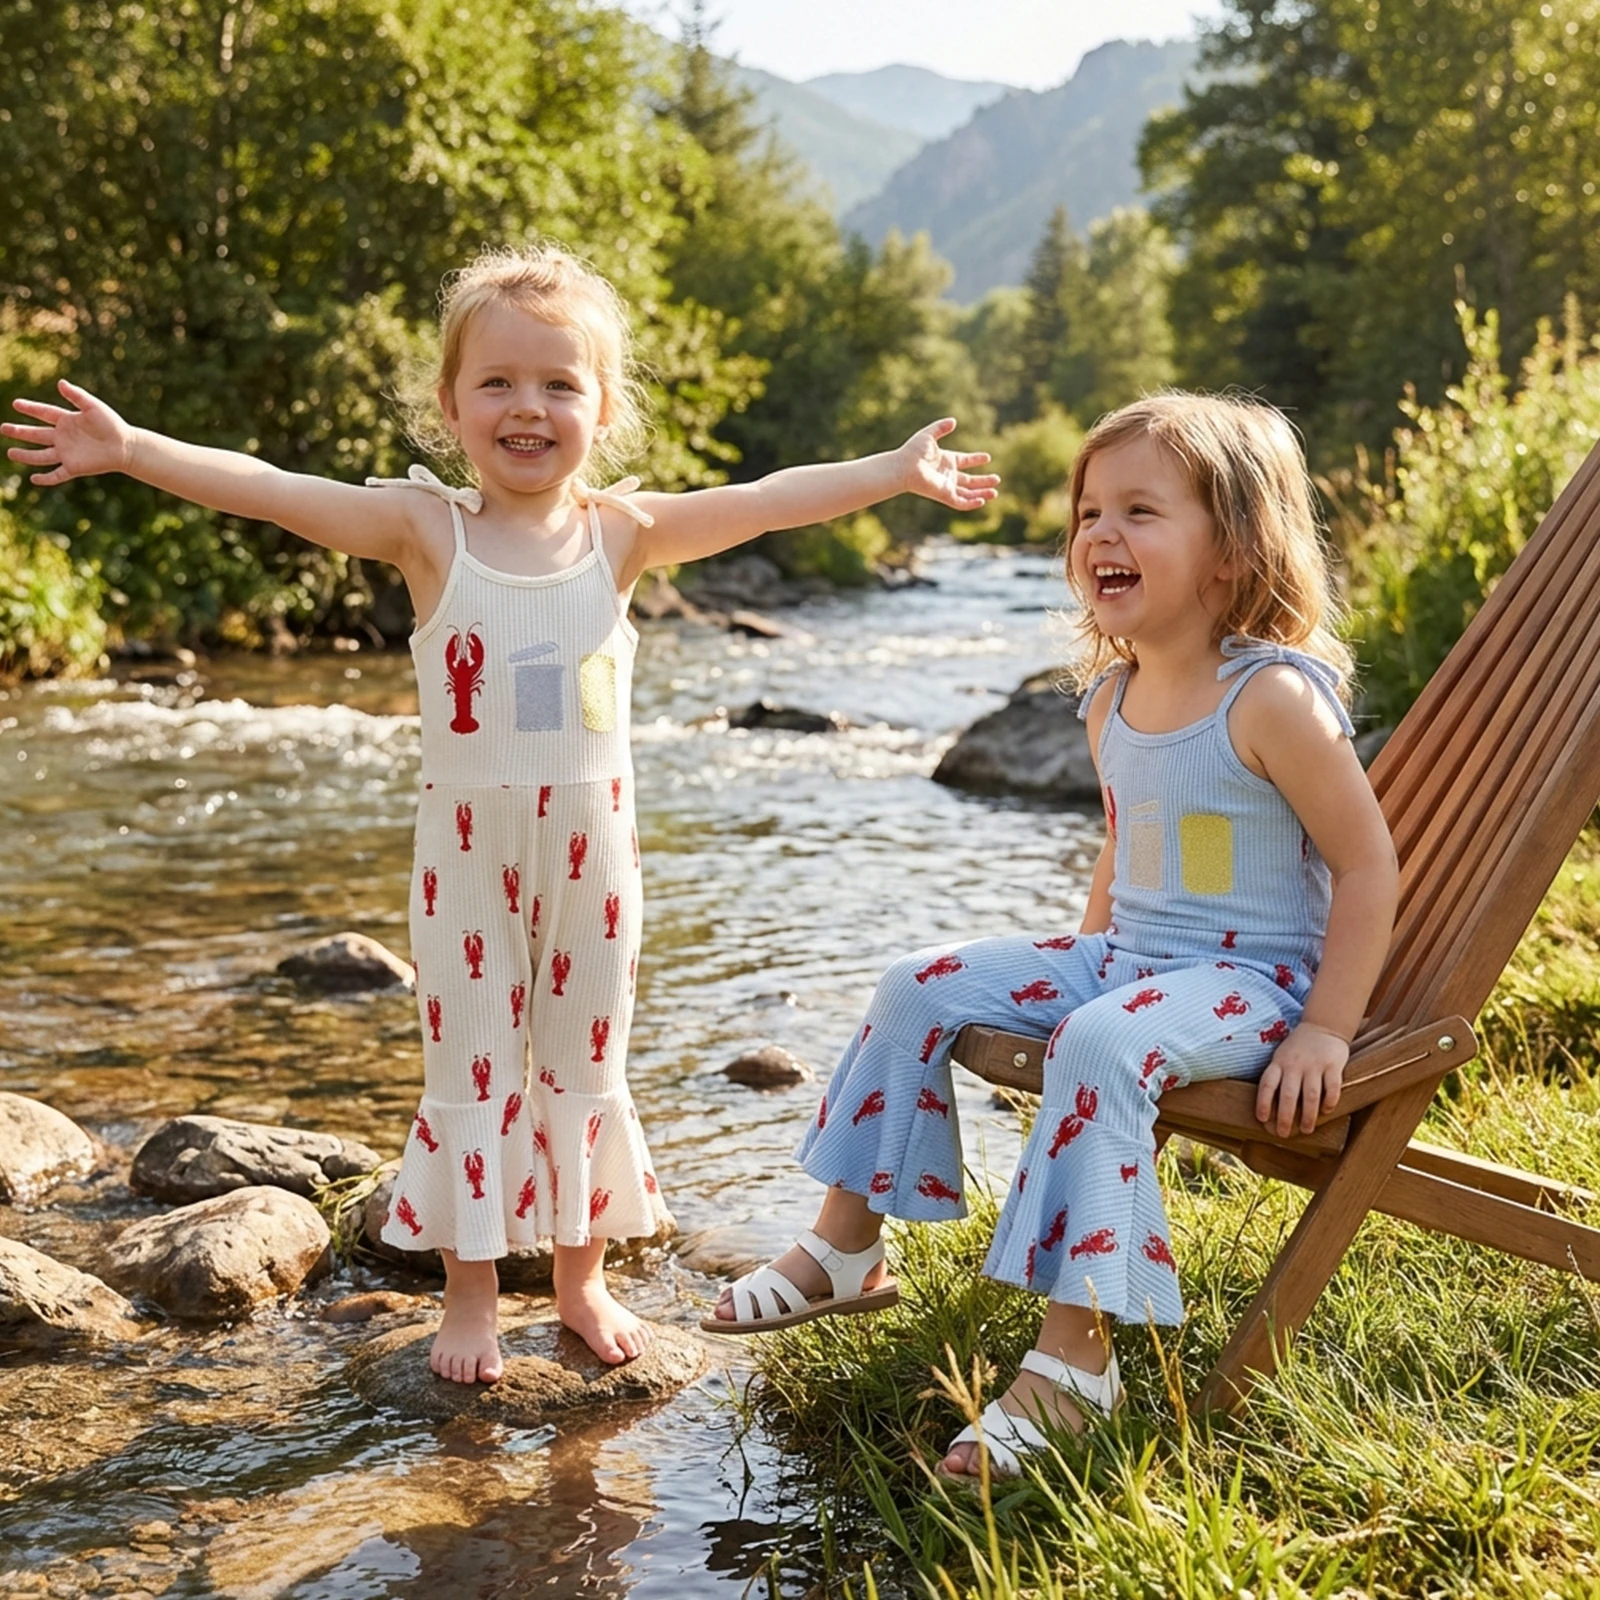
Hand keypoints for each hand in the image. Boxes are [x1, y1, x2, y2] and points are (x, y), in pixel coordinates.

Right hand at [3, 380, 134, 485]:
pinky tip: (34, 479)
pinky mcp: (75, 467)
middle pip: (37, 435)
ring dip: (26, 455)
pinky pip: (57, 474)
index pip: (44, 413)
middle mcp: (63, 437)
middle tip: (3, 429)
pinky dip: (46, 478)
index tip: (16, 404)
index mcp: (67, 420)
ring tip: (9, 453)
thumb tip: (60, 382)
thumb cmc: (112, 424)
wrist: (127, 446)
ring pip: (41, 456)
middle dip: (20, 432)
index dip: (30, 408)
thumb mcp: (93, 407)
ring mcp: (67, 453)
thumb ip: (77, 396)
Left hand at [899, 418, 998, 510]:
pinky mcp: (944, 495)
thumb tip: (954, 421)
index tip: (988, 458)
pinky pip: (960, 502)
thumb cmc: (913, 451)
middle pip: (969, 480)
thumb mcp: (929, 435)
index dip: (976, 459)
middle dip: (983, 481)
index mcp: (946, 460)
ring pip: (968, 493)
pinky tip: (982, 500)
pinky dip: (971, 503)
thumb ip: (941, 427)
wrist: (904, 466)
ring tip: (995, 492)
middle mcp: (947, 475)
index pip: (964, 461)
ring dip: (981, 493)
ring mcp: (947, 486)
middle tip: (997, 479)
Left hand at [1254, 1022, 1347, 1137]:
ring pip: (1310, 1094)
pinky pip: (1332, 1086)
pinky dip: (1329, 1101)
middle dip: (1285, 1117)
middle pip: (1288, 1094)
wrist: (1322, 1026)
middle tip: (1283, 1134)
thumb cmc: (1297, 1050)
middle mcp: (1294, 1064)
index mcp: (1278, 1063)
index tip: (1262, 1119)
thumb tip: (1270, 1111)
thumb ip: (1277, 1078)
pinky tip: (1327, 1111)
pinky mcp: (1333, 1064)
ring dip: (1308, 1115)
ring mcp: (1314, 1064)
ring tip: (1307, 1130)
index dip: (1263, 1102)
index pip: (1267, 1084)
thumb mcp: (1281, 1057)